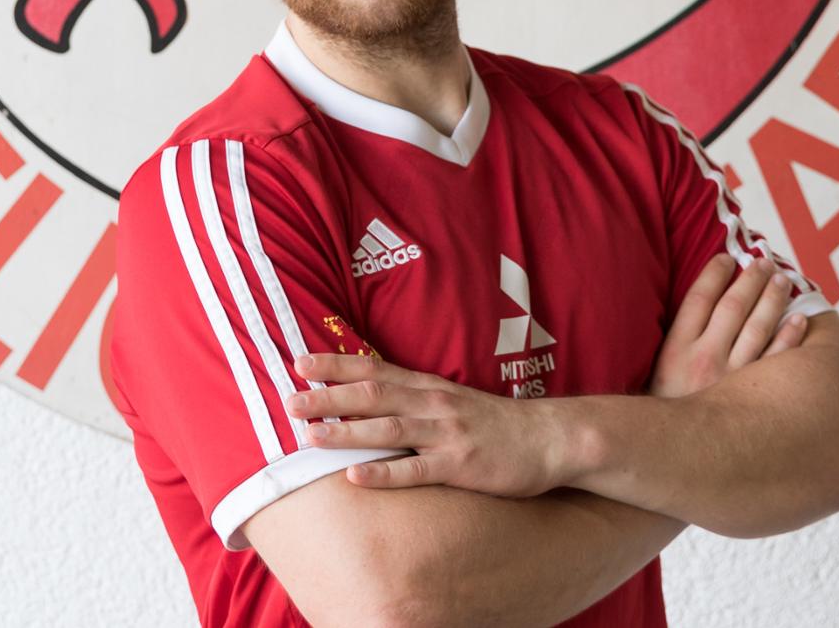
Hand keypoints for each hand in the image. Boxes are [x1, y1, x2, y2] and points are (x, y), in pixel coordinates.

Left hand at [286, 352, 568, 495]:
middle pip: (373, 395)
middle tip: (288, 400)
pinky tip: (355, 477)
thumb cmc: (496, 424)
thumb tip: (369, 396)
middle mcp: (433, 404)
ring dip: (347, 432)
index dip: (336, 364)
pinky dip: (384, 472)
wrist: (551, 438)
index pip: (374, 369)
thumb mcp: (452, 400)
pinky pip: (416, 471)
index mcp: (429, 386)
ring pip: (388, 430)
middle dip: (328, 397)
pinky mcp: (461, 466)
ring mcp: (447, 435)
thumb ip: (414, 397)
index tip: (299, 361)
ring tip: (310, 437)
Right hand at [646, 254, 808, 398]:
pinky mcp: (755, 401)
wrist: (672, 460)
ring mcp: (732, 381)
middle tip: (762, 261)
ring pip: (758, 328)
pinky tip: (798, 319)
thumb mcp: (657, 372)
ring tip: (782, 279)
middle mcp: (704, 361)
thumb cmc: (665, 411)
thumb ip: (674, 340)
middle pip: (733, 307)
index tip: (726, 257)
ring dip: (772, 299)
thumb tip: (696, 303)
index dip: (715, 272)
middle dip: (749, 279)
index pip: (699, 298)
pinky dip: (790, 336)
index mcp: (675, 350)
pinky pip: (778, 361)